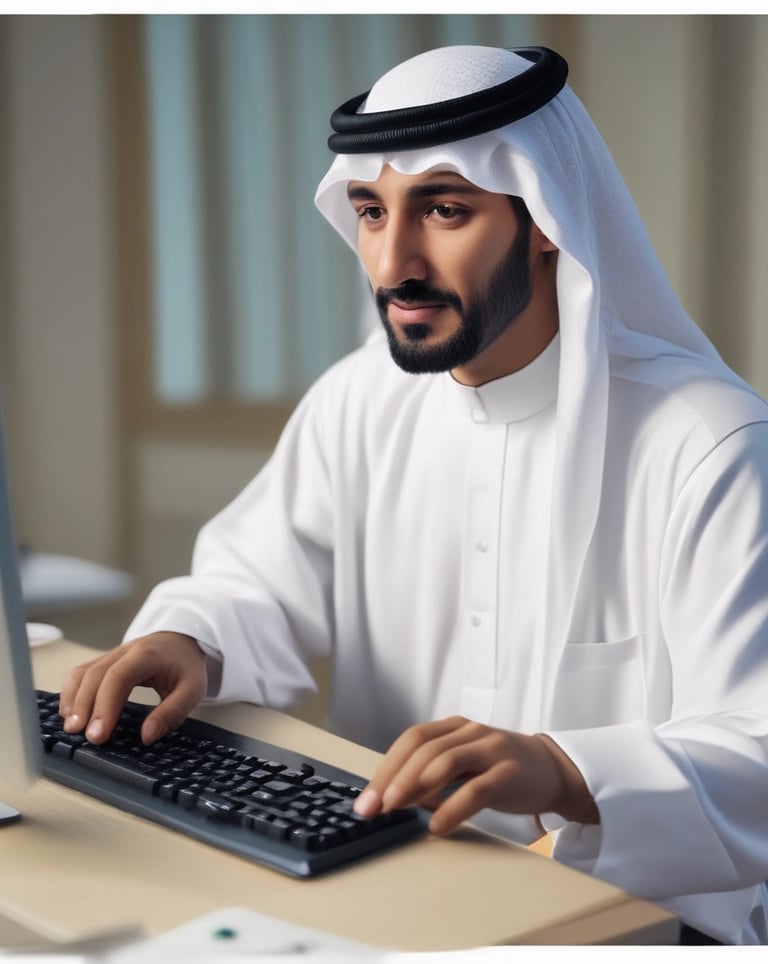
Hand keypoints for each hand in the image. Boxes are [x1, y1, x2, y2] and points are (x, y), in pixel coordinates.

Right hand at [58, 632, 208, 745]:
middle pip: (95, 676)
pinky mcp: (104, 662)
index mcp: (146, 655)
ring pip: (82, 673)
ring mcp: (111, 655)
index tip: (100, 734)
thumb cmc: (186, 665)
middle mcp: (124, 651)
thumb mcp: (193, 690)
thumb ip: (171, 713)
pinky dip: (72, 694)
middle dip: (85, 707)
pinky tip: (72, 714)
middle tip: (85, 737)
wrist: (182, 640)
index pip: (118, 677)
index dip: (105, 706)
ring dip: (73, 701)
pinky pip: (81, 674)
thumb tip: (146, 737)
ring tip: (72, 729)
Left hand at [353, 716, 597, 833]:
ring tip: (397, 809)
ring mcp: (491, 749)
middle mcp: (470, 732)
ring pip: (446, 761)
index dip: (386, 767)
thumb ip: (431, 775)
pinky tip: (437, 825)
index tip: (366, 798)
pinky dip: (452, 808)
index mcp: (454, 727)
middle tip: (374, 808)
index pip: (412, 739)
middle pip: (423, 749)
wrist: (553, 770)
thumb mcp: (463, 764)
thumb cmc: (500, 769)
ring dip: (416, 786)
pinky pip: (476, 789)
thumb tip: (390, 799)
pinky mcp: (509, 773)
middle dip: (393, 779)